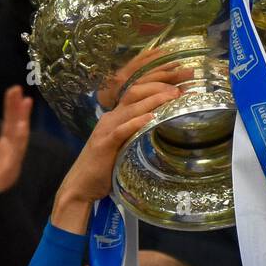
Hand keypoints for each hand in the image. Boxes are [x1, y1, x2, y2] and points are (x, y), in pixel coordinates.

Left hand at [0, 85, 31, 202]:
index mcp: (4, 147)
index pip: (9, 124)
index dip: (13, 108)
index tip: (16, 92)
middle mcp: (11, 152)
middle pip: (15, 127)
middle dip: (18, 109)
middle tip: (18, 90)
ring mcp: (11, 162)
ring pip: (18, 139)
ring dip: (21, 121)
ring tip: (23, 103)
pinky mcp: (9, 172)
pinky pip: (15, 155)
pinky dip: (18, 141)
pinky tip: (20, 128)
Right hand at [50, 67, 187, 232]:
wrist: (81, 186)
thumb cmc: (103, 169)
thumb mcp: (123, 146)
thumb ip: (136, 136)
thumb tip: (160, 131)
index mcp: (115, 116)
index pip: (137, 91)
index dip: (157, 82)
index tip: (180, 80)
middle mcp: (110, 117)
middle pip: (135, 91)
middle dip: (161, 85)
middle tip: (184, 83)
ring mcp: (106, 129)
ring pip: (131, 107)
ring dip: (154, 99)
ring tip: (174, 95)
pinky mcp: (104, 144)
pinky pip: (122, 130)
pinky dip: (137, 122)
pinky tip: (151, 118)